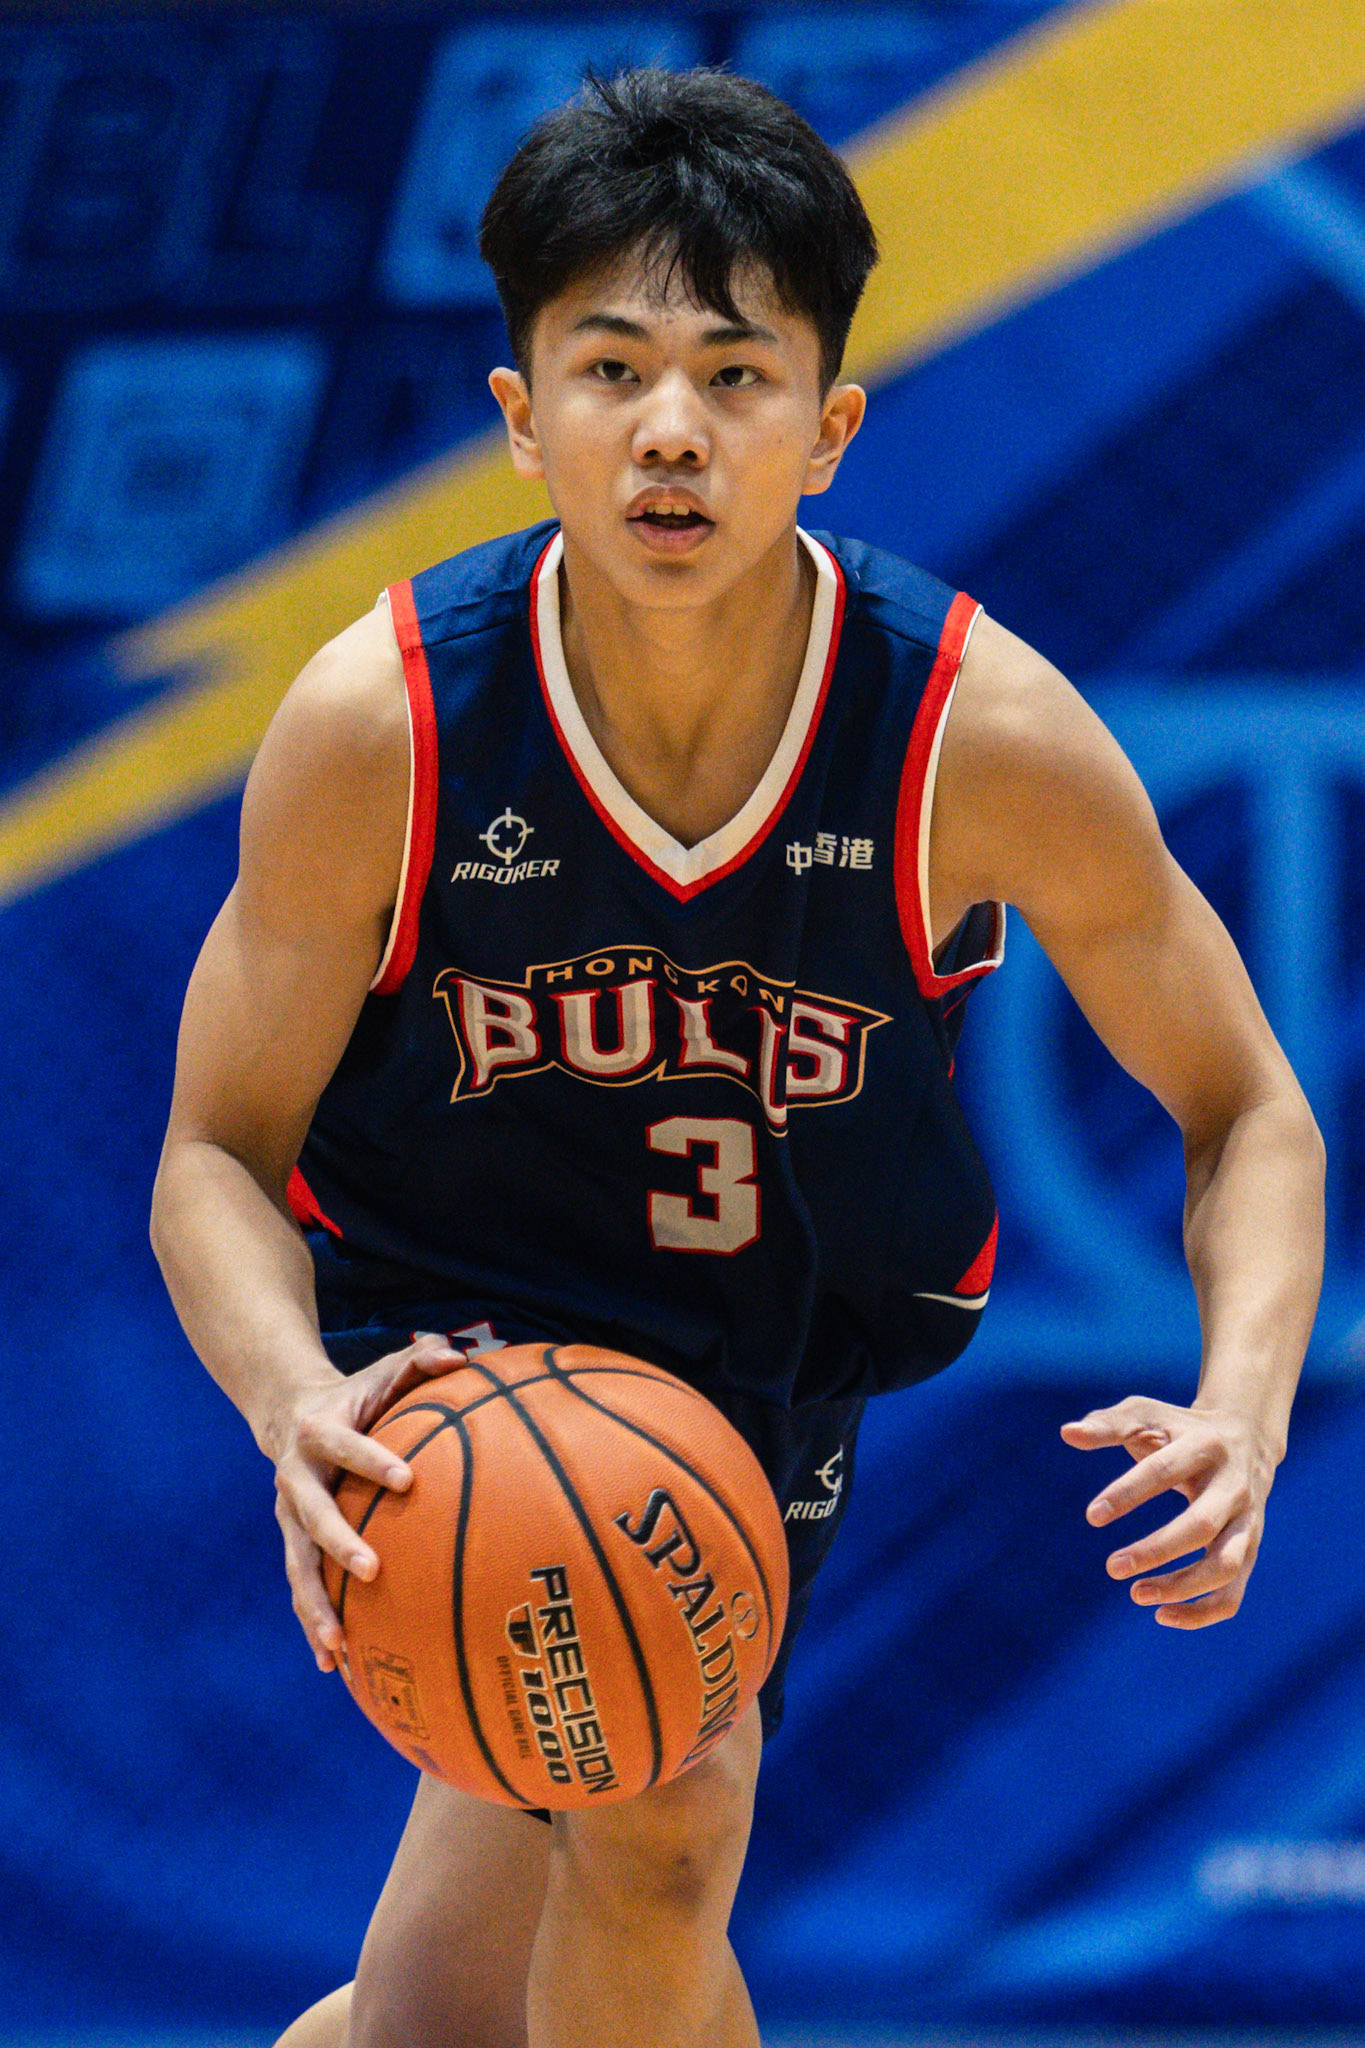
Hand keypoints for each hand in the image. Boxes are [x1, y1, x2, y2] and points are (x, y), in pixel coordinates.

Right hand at [272, 1334, 466, 1670]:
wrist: (288, 1412)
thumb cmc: (357, 1395)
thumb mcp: (383, 1371)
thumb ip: (421, 1360)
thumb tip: (463, 1354)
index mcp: (318, 1432)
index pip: (343, 1446)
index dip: (371, 1460)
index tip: (407, 1480)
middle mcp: (296, 1478)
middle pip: (312, 1515)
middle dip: (339, 1544)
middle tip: (374, 1570)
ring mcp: (288, 1517)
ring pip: (297, 1566)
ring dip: (315, 1606)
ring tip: (338, 1646)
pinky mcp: (292, 1544)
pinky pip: (301, 1588)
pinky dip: (313, 1625)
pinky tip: (334, 1667)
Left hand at [1060, 1395, 1278, 1627]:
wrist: (1246, 1438)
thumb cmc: (1179, 1428)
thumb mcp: (1147, 1414)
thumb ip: (1108, 1425)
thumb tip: (1067, 1433)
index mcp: (1205, 1445)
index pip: (1164, 1471)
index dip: (1127, 1494)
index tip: (1092, 1516)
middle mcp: (1233, 1486)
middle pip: (1200, 1526)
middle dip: (1156, 1551)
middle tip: (1112, 1567)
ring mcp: (1247, 1521)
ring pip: (1226, 1566)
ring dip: (1182, 1587)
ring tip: (1136, 1594)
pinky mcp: (1250, 1549)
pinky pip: (1234, 1592)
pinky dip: (1203, 1612)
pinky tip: (1162, 1616)